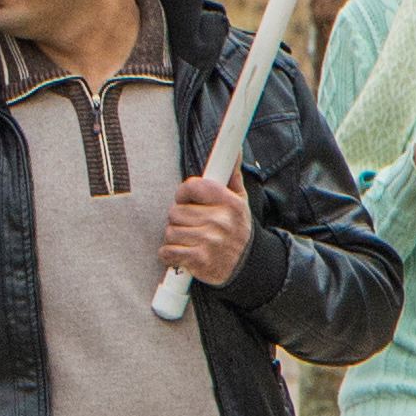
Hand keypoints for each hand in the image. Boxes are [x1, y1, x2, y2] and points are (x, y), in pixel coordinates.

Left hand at [160, 171, 255, 289]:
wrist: (248, 266)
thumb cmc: (236, 228)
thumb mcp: (239, 200)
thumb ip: (230, 174)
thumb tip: (232, 149)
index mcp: (229, 203)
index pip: (192, 187)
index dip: (184, 194)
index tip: (187, 201)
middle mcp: (221, 220)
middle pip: (176, 211)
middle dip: (179, 219)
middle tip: (194, 226)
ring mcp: (210, 241)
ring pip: (170, 231)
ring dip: (175, 238)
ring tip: (192, 240)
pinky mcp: (200, 260)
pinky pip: (167, 251)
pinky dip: (170, 255)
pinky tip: (185, 254)